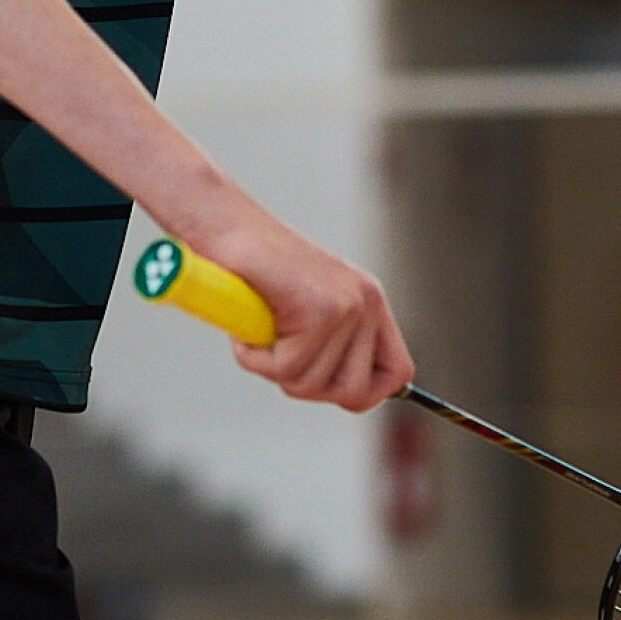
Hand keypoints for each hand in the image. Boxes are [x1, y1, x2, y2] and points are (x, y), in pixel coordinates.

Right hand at [194, 213, 413, 411]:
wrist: (223, 225)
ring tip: (260, 333)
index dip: (367, 392)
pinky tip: (248, 330)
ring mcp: (347, 306)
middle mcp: (366, 302)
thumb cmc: (251, 270)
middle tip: (278, 358)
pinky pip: (287, 368)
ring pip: (314, 384)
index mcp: (368, 301)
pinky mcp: (320, 311)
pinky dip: (256, 358)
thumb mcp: (304, 309)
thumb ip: (330, 345)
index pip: (398, 371)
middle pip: (354, 391)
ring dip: (274, 369)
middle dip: (308, 386)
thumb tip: (347, 394)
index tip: (330, 388)